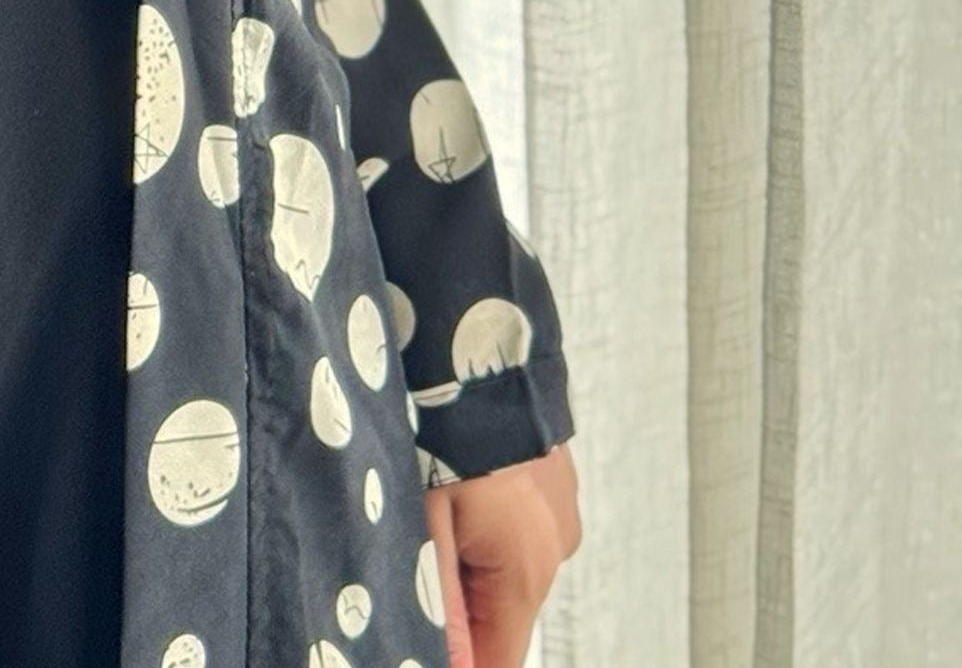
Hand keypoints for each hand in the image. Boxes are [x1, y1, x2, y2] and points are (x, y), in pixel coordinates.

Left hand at [424, 445, 580, 667]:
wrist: (477, 335)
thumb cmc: (448, 424)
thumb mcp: (426, 520)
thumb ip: (438, 602)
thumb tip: (448, 665)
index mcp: (528, 571)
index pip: (497, 662)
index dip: (456, 659)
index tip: (415, 636)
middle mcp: (556, 550)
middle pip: (499, 616)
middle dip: (454, 603)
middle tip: (409, 552)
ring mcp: (560, 512)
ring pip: (504, 568)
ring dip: (466, 557)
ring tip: (429, 503)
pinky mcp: (552, 482)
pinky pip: (514, 525)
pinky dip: (482, 520)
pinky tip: (452, 480)